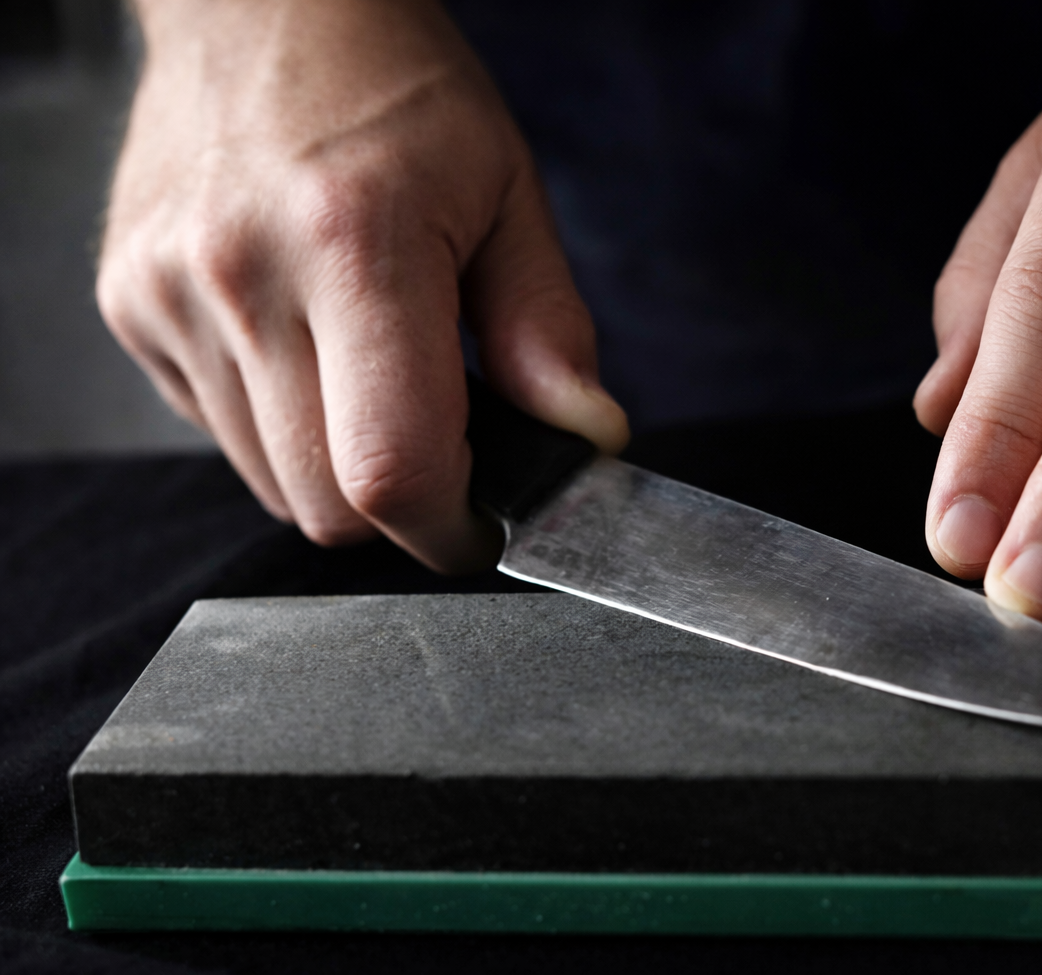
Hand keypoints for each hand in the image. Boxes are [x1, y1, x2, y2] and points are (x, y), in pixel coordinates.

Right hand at [98, 0, 627, 572]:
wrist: (260, 4)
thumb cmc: (394, 88)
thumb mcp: (507, 191)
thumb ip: (547, 327)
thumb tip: (587, 436)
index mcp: (356, 244)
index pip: (392, 471)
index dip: (450, 528)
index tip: (482, 520)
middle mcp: (242, 275)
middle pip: (325, 506)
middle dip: (401, 504)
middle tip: (442, 433)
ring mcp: (169, 295)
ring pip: (269, 484)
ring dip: (335, 463)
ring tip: (369, 363)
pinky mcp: (127, 307)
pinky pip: (220, 433)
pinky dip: (276, 421)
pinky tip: (304, 341)